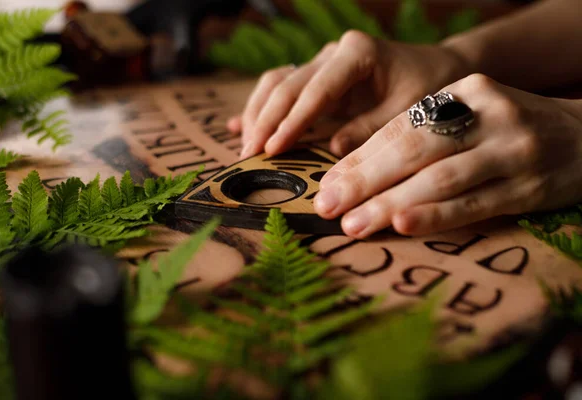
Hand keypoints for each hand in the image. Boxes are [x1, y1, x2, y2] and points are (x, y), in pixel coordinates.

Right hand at [228, 30, 469, 157]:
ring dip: (258, 114)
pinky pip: (281, 88)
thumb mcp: (407, 112)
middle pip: (287, 84)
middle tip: (249, 155)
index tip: (272, 148)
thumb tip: (332, 149)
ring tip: (246, 147)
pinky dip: (262, 108)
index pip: (315, 90)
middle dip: (266, 121)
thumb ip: (370, 129)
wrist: (435, 68)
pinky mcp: (316, 77)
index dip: (291, 121)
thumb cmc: (426, 88)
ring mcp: (322, 62)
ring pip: (276, 82)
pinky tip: (240, 127)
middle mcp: (333, 53)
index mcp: (357, 53)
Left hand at [314, 74, 581, 237]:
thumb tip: (355, 173)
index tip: (327, 184)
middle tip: (326, 206)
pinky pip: (475, 203)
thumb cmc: (506, 132)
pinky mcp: (530, 185)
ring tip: (353, 225)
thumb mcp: (468, 117)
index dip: (360, 157)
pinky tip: (403, 225)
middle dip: (364, 181)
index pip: (401, 126)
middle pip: (414, 150)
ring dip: (390, 203)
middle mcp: (488, 114)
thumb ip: (423, 135)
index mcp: (464, 91)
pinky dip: (436, 215)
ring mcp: (512, 149)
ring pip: (440, 178)